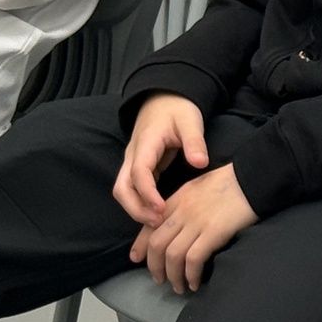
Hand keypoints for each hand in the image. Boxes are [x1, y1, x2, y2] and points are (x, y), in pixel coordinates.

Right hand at [112, 93, 208, 226]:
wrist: (164, 99)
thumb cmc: (178, 109)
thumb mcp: (190, 120)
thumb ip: (195, 142)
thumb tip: (200, 163)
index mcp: (145, 143)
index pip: (138, 173)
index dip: (147, 193)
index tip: (161, 208)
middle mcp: (133, 155)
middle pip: (122, 188)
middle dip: (135, 208)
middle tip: (158, 222)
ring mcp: (133, 161)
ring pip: (124, 190)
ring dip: (136, 208)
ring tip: (158, 222)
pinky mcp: (139, 166)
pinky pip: (133, 189)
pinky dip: (140, 203)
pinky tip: (157, 213)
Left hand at [129, 163, 257, 292]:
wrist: (255, 178)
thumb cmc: (231, 182)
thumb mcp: (200, 187)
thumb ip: (185, 204)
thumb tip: (175, 226)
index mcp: (178, 198)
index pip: (150, 225)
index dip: (141, 245)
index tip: (137, 259)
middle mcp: (183, 211)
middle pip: (157, 244)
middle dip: (154, 267)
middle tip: (159, 279)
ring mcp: (198, 222)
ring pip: (173, 255)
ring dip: (173, 276)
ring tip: (178, 286)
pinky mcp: (214, 232)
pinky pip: (194, 259)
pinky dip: (190, 274)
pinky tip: (194, 282)